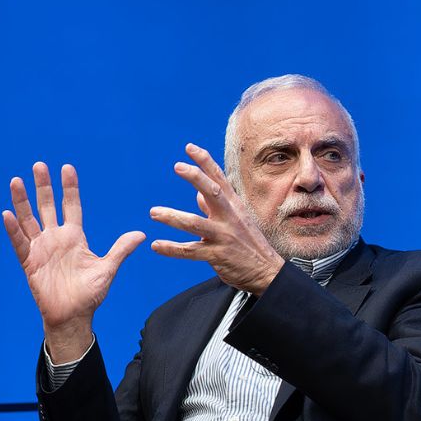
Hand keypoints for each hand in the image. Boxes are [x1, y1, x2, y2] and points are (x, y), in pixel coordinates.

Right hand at [1, 162, 144, 360]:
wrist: (74, 316)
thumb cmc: (90, 294)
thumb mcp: (108, 268)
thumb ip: (121, 249)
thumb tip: (140, 234)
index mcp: (74, 237)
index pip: (71, 206)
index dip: (69, 188)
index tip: (67, 168)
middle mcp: (56, 238)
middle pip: (47, 206)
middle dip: (43, 186)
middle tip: (39, 165)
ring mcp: (41, 249)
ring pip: (29, 219)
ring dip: (22, 201)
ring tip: (16, 181)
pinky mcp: (30, 262)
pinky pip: (20, 243)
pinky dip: (13, 230)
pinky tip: (7, 214)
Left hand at [149, 143, 285, 292]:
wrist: (267, 272)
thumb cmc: (249, 244)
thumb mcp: (237, 220)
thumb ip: (215, 207)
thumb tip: (198, 193)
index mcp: (234, 206)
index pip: (219, 179)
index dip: (205, 162)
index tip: (189, 148)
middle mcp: (230, 218)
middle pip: (213, 193)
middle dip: (196, 178)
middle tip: (178, 166)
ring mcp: (224, 236)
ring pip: (196, 224)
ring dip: (173, 217)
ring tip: (154, 213)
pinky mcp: (217, 255)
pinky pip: (191, 251)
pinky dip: (172, 248)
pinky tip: (157, 245)